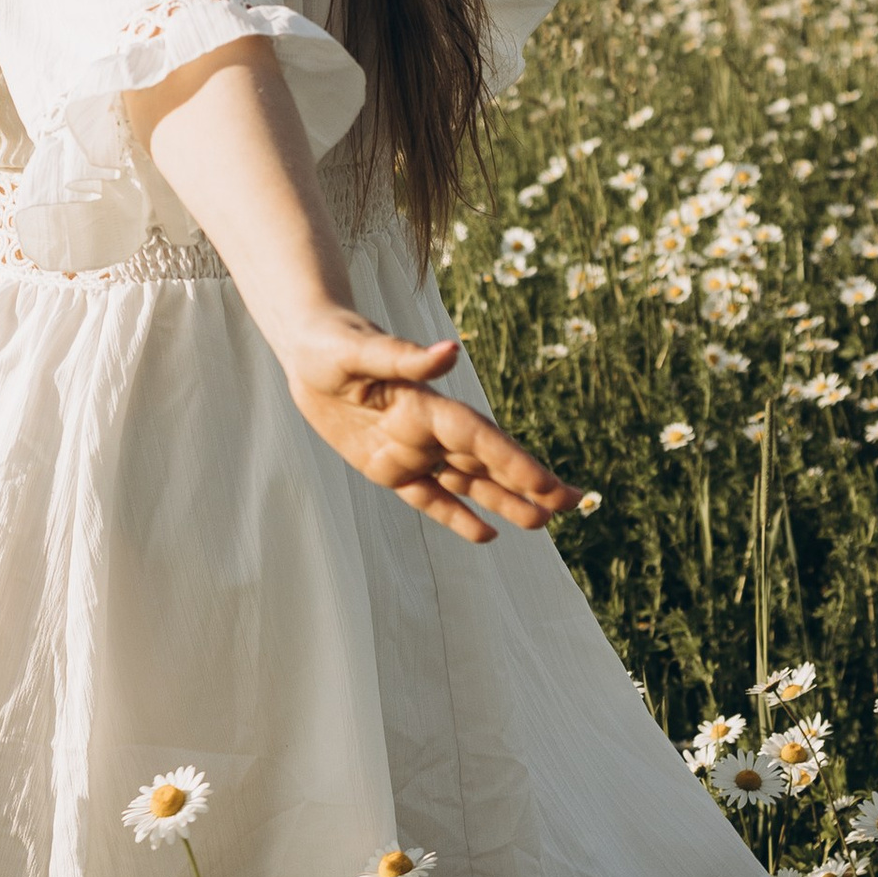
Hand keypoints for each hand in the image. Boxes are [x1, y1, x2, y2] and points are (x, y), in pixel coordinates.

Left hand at [281, 306, 581, 543]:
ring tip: (543, 522)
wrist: (306, 347)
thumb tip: (452, 352)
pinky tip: (486, 534)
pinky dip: (455, 515)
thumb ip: (405, 359)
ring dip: (504, 501)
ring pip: (466, 483)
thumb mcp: (359, 351)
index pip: (477, 439)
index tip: (546, 485)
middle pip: (485, 462)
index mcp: (424, 404)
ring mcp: (410, 449)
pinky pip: (427, 497)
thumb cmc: (330, 342)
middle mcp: (426, 429)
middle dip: (527, 484)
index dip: (511, 463)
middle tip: (571, 503)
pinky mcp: (387, 467)